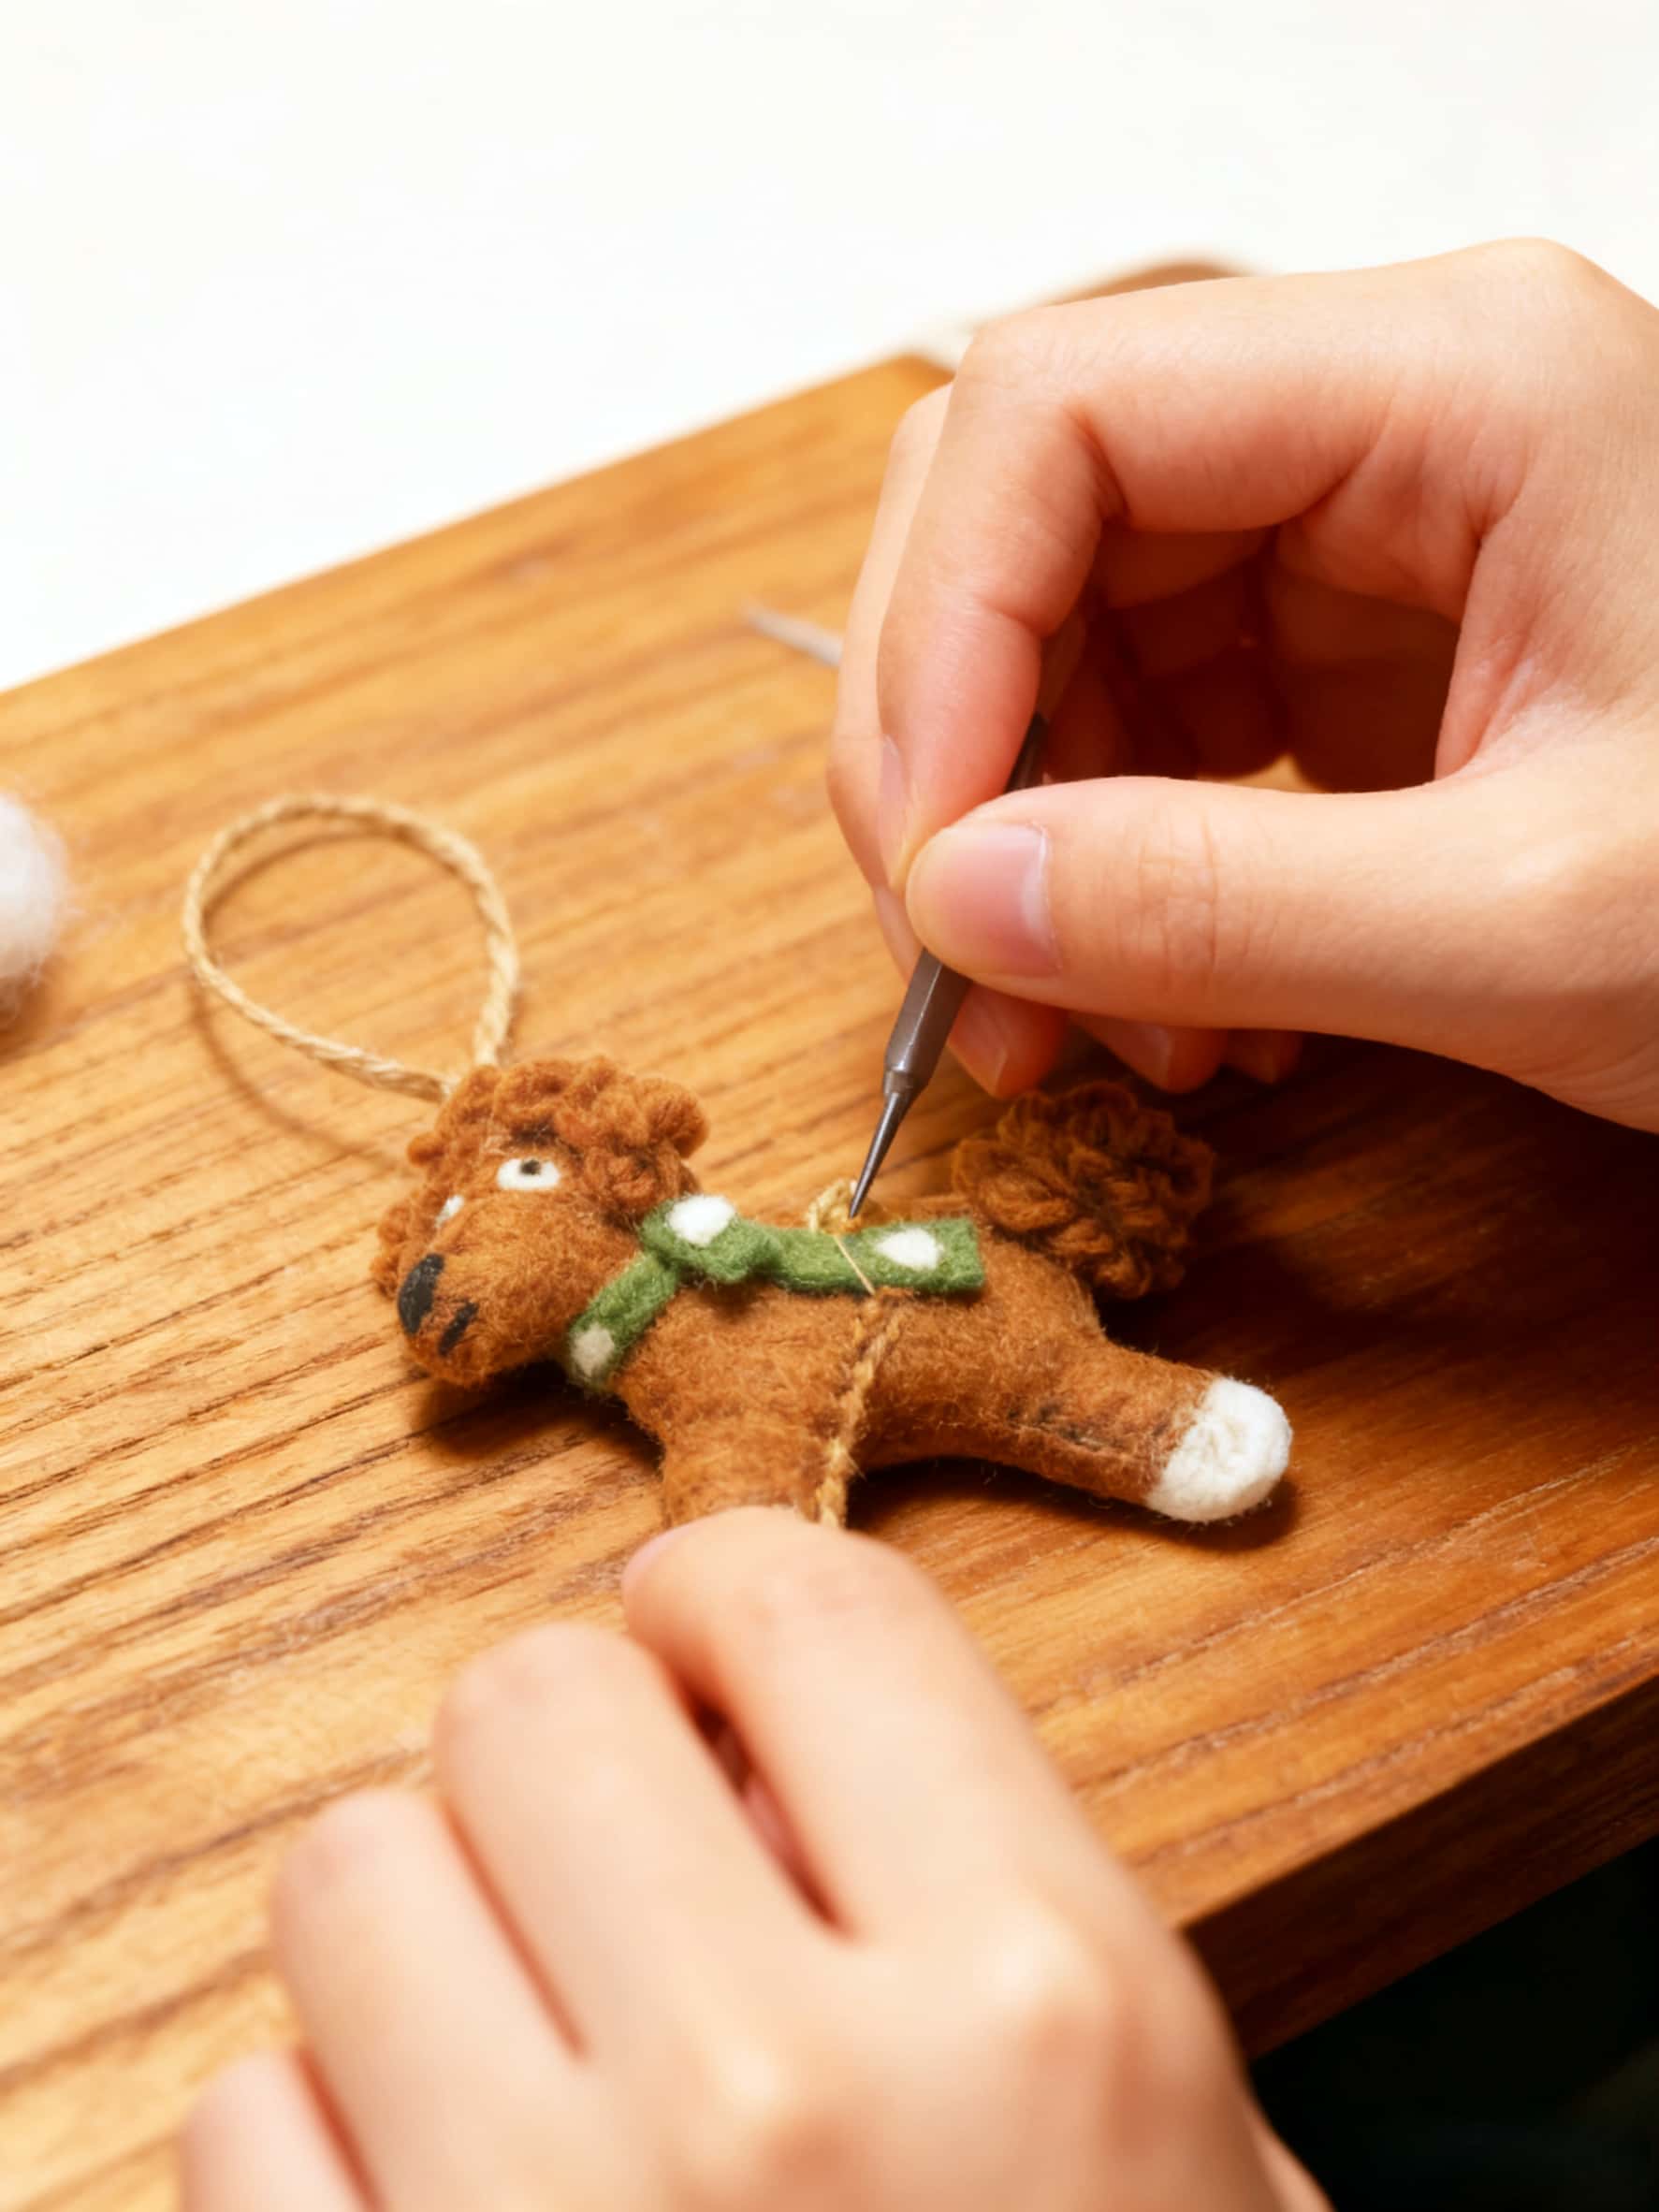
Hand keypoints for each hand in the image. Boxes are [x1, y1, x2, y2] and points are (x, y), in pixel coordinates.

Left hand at [181, 1510, 1322, 2209]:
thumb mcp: (1155, 2139)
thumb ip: (974, 1891)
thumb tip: (742, 1725)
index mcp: (1032, 1998)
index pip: (798, 1597)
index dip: (729, 1597)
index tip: (711, 1660)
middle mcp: (781, 2098)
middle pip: (534, 1697)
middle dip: (575, 1753)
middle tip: (630, 1866)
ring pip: (350, 1869)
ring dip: (431, 1922)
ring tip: (537, 2031)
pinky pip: (243, 2116)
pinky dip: (326, 2133)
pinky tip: (452, 2205)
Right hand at [829, 241, 1658, 1129]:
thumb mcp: (1545, 917)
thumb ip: (1230, 904)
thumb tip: (960, 900)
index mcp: (1458, 382)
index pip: (1060, 415)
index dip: (944, 639)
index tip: (932, 865)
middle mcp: (1390, 418)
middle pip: (1030, 512)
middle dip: (959, 751)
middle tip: (964, 961)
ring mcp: (1370, 532)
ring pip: (1068, 632)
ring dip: (1030, 841)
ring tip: (1080, 1036)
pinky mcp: (1362, 646)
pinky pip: (1154, 725)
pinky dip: (1119, 872)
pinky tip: (1177, 1007)